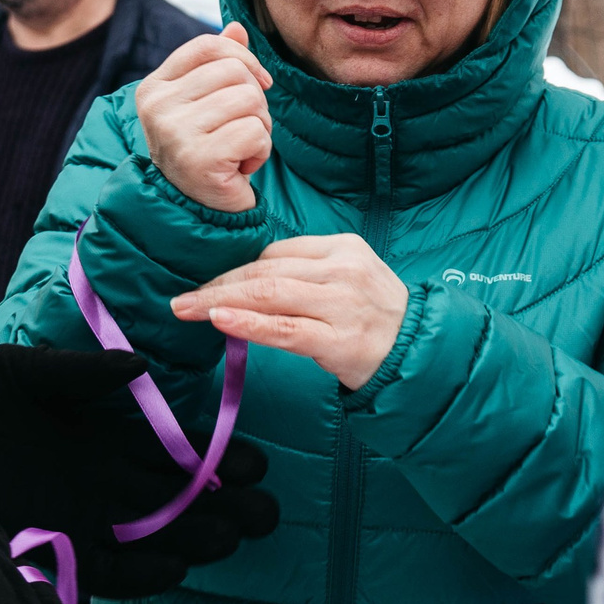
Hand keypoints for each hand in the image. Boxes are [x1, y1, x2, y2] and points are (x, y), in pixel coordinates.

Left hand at [0, 345, 279, 599]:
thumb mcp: (23, 371)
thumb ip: (80, 371)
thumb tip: (139, 367)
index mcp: (107, 435)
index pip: (178, 449)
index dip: (218, 456)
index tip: (253, 462)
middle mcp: (107, 480)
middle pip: (182, 498)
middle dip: (227, 504)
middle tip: (266, 509)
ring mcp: (86, 517)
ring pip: (158, 535)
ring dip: (198, 538)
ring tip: (234, 535)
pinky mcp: (59, 550)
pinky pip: (112, 568)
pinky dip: (145, 571)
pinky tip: (178, 566)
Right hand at [134, 23, 274, 211]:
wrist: (197, 210)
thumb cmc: (206, 152)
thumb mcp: (208, 103)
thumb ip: (219, 64)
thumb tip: (237, 26)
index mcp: (154, 88)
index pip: (208, 46)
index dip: (243, 58)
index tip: (259, 82)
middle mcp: (157, 108)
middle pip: (235, 72)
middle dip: (254, 101)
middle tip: (240, 131)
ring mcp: (175, 133)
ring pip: (250, 100)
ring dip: (260, 127)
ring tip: (239, 149)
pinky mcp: (199, 159)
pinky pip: (256, 132)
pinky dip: (260, 150)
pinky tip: (240, 167)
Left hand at [171, 234, 409, 390]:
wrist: (421, 355)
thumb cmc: (377, 320)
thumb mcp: (349, 280)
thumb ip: (306, 275)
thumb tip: (247, 281)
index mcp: (342, 248)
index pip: (275, 254)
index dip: (234, 270)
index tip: (208, 285)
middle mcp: (342, 270)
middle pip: (265, 271)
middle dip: (218, 284)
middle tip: (182, 298)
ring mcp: (342, 304)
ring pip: (269, 296)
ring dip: (220, 301)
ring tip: (187, 309)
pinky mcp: (340, 341)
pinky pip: (284, 330)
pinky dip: (248, 324)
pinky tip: (219, 321)